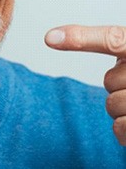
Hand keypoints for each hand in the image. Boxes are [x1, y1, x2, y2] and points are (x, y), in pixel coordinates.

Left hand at [45, 25, 125, 145]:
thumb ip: (115, 43)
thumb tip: (53, 37)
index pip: (113, 40)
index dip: (81, 38)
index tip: (49, 38)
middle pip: (110, 81)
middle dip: (119, 87)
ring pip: (113, 105)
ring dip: (123, 109)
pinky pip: (121, 128)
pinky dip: (124, 131)